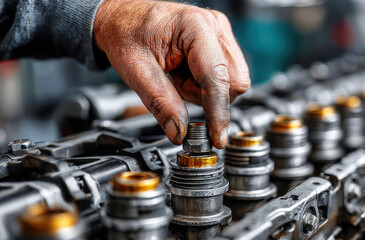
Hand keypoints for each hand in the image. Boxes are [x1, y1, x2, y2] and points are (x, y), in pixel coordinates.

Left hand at [94, 0, 249, 147]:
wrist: (123, 18)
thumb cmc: (126, 33)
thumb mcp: (137, 71)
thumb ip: (161, 103)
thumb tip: (179, 132)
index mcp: (196, 27)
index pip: (217, 78)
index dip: (218, 112)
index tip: (217, 137)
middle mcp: (215, 27)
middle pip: (233, 82)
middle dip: (207, 97)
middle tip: (177, 87)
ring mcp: (220, 34)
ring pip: (231, 83)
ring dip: (205, 92)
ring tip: (178, 76)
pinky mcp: (219, 44)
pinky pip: (224, 77)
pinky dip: (204, 85)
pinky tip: (185, 73)